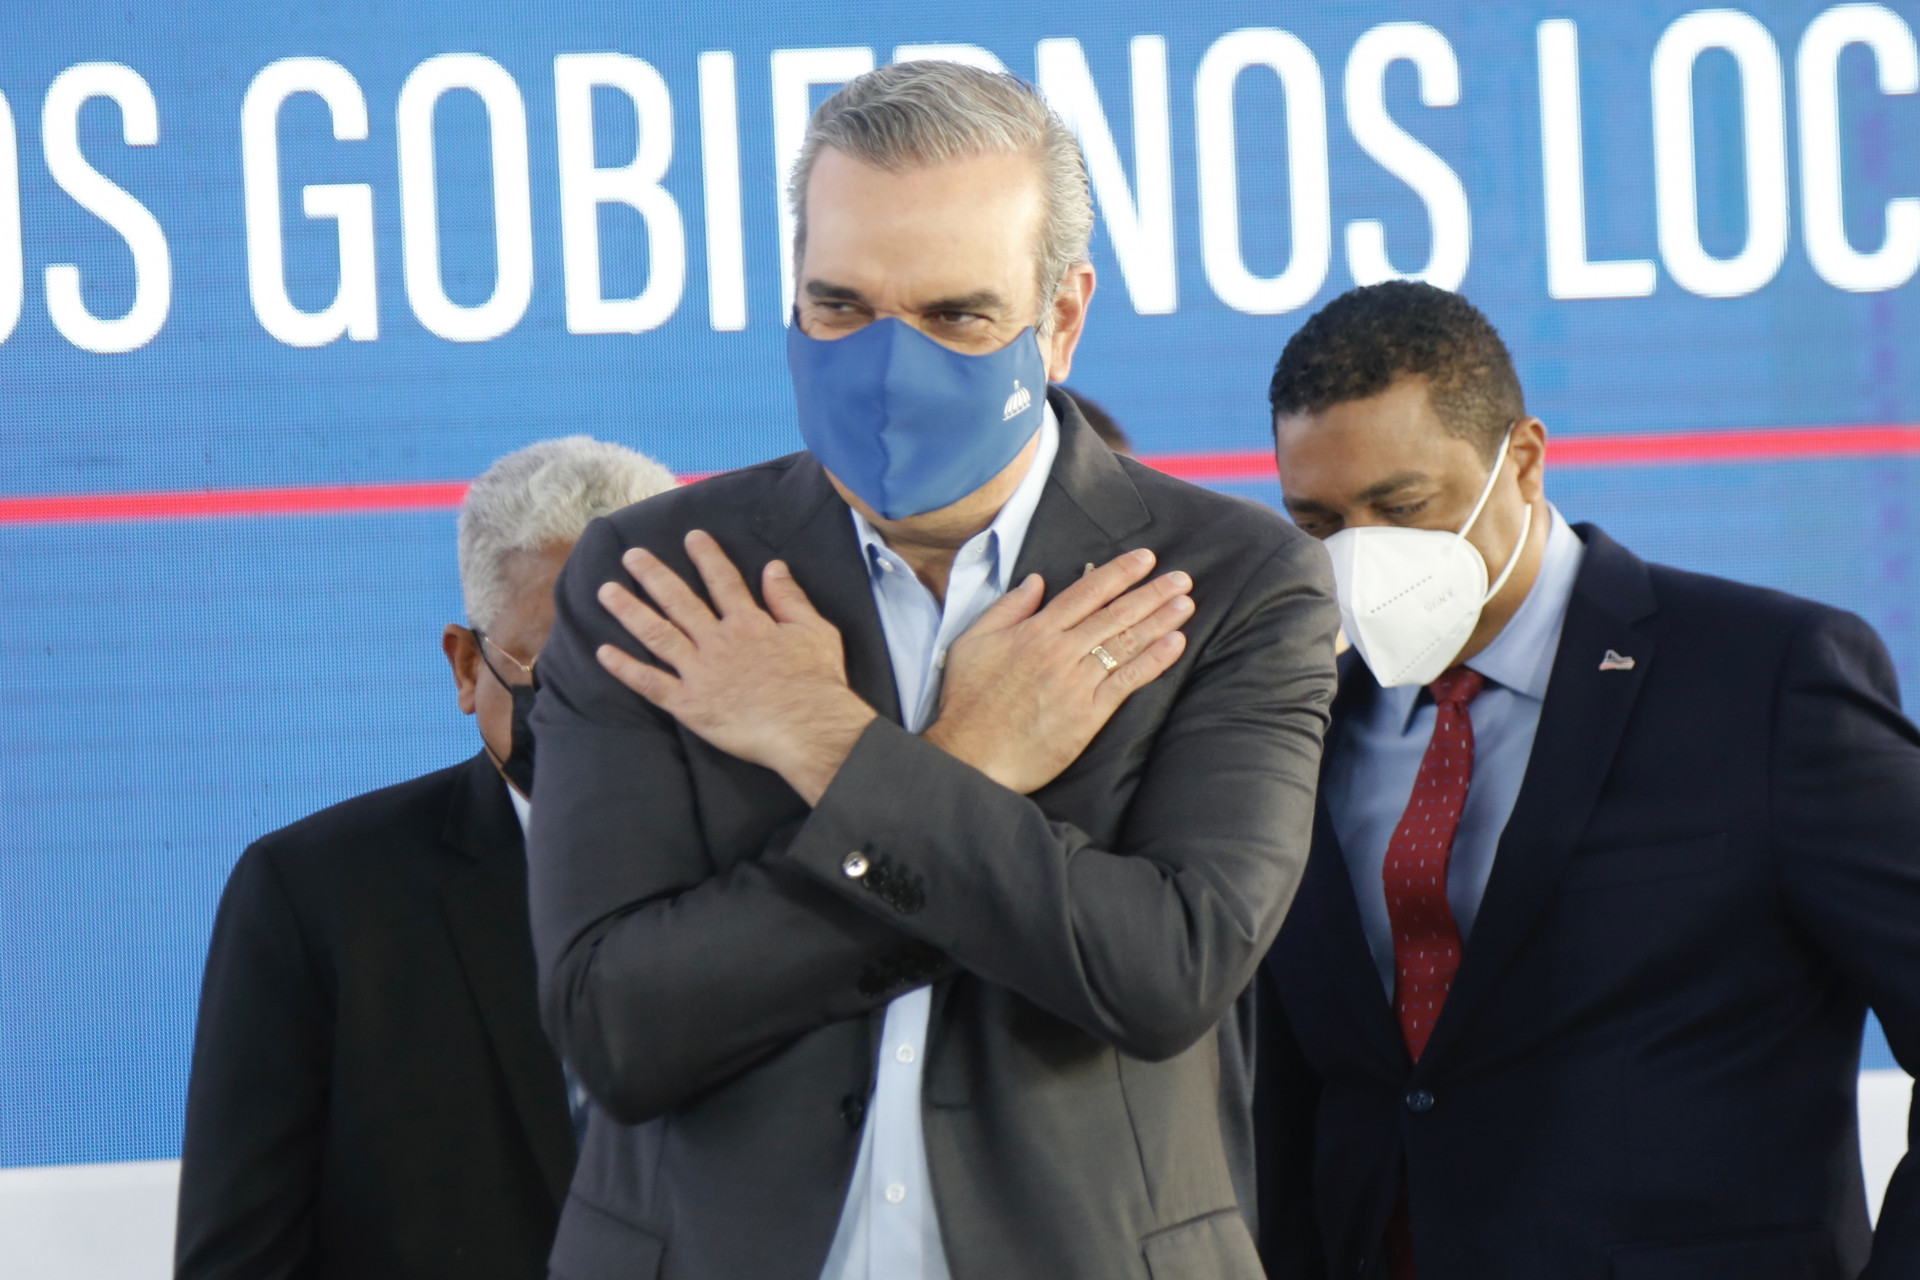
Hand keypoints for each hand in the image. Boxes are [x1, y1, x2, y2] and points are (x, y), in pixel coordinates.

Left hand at [595, 530, 876, 804]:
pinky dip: (626, 668)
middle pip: (679, 601)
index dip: (707, 557)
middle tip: (630, 555)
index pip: (723, 581)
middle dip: (653, 575)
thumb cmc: (817, 681)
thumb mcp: (815, 631)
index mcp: (749, 622)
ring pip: (657, 635)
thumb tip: (774, 567)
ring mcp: (699, 672)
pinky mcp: (689, 704)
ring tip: (606, 591)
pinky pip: (651, 684)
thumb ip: (790, 598)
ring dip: (630, 611)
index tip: (690, 537)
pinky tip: (603, 653)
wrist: (808, 727)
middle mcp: (717, 641)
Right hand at [924, 549, 1192, 793]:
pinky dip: (1154, 661)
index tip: (1145, 559)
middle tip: (1181, 578)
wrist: (970, 755)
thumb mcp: (972, 642)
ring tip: (1186, 603)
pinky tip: (1175, 644)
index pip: (1086, 592)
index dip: (1119, 573)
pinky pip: (1127, 681)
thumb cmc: (966, 701)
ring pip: (1126, 643)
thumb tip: (1037, 581)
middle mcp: (1060, 651)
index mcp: (1035, 631)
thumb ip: (1007, 608)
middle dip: (1151, 593)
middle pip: (1115, 614)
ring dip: (1160, 620)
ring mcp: (1076, 683)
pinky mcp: (1087, 715)